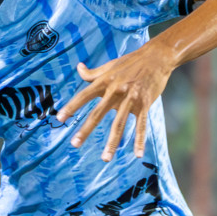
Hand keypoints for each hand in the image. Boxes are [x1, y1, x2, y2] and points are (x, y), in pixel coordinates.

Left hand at [54, 47, 173, 161]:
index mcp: (104, 82)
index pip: (83, 96)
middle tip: (75, 144)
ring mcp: (131, 99)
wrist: (157, 57)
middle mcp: (116, 91)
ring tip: (105, 158)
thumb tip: (78, 67)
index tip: (59, 118)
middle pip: (98, 113)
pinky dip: (140, 140)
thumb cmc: (130, 62)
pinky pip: (141, 125)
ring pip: (119, 124)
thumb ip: (92, 73)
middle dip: (86, 129)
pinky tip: (137, 154)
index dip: (71, 106)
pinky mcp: (145, 104)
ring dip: (112, 142)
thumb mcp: (109, 66)